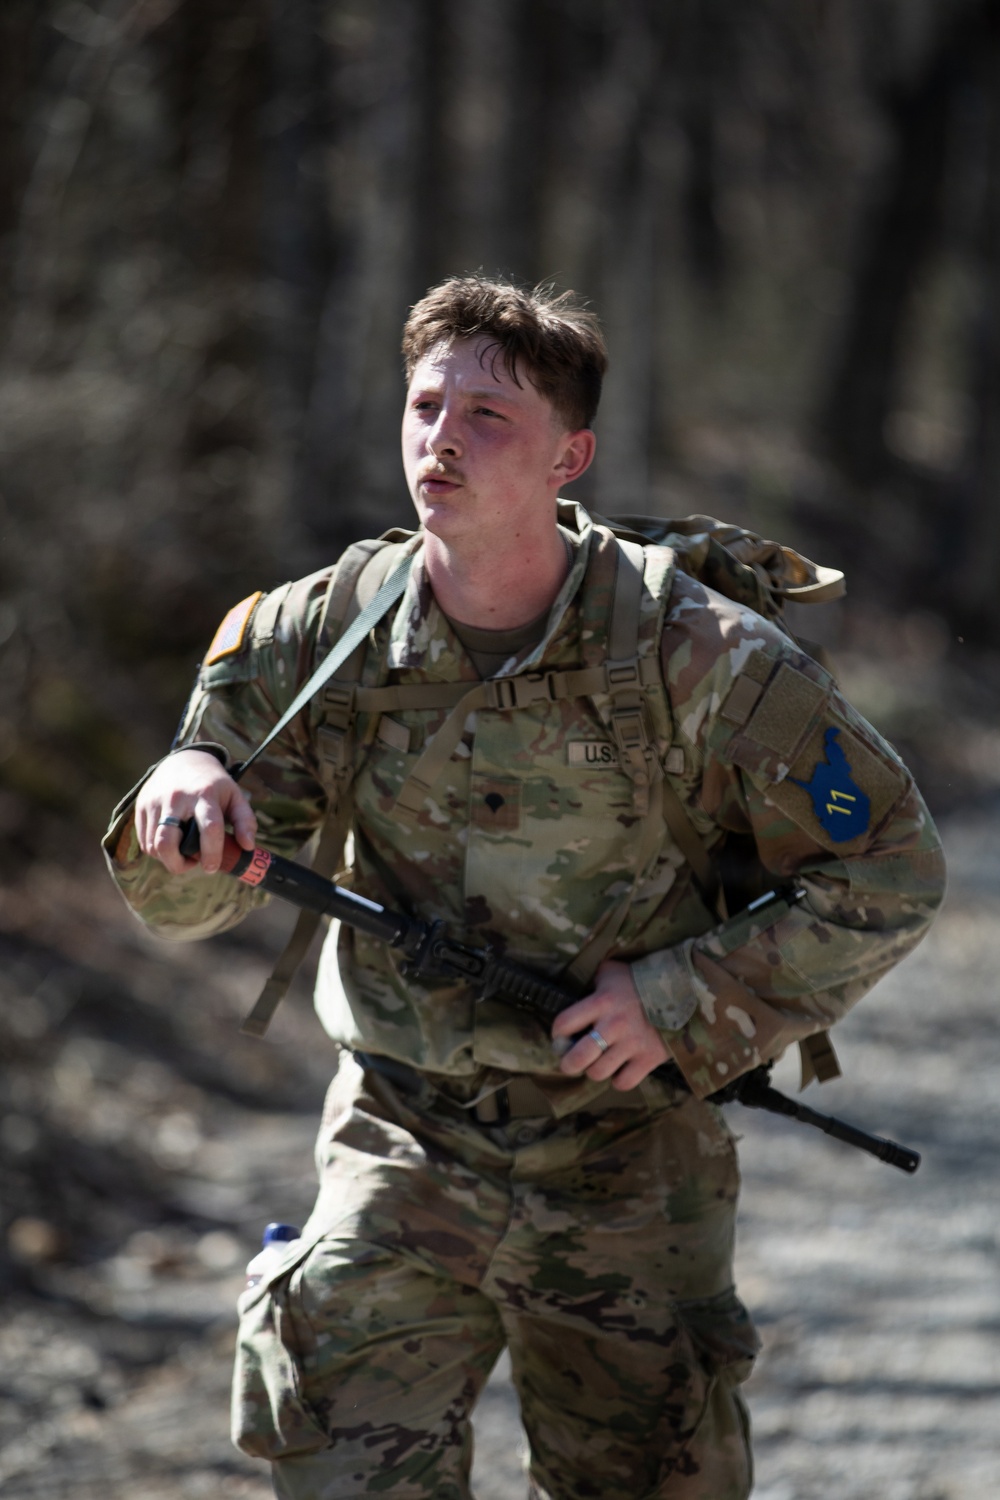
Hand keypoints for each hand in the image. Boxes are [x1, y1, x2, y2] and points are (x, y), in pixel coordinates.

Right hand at [135, 749, 256, 875]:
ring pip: (154, 845)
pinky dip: (157, 851)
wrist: (183, 760)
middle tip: (192, 864)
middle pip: (167, 842)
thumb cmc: (213, 785)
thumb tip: (248, 847)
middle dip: (178, 864)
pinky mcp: (141, 806)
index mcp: (204, 794)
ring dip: (169, 859)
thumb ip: (246, 821)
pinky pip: (144, 841)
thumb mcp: (235, 796)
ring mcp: (155, 801)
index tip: (212, 867)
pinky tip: (171, 844)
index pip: (209, 828)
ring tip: (183, 852)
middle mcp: (176, 798)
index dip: (211, 853)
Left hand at [553, 959, 670, 1090]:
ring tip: (598, 1062)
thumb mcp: (612, 972)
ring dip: (595, 1070)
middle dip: (568, 1063)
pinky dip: (618, 1079)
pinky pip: (624, 1082)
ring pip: (598, 1072)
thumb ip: (592, 980)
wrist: (683, 989)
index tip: (561, 1035)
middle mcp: (614, 1025)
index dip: (557, 1032)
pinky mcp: (649, 1058)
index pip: (564, 1023)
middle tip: (570, 1062)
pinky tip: (619, 1069)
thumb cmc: (641, 980)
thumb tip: (572, 987)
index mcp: (602, 1001)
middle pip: (578, 1057)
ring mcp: (633, 1044)